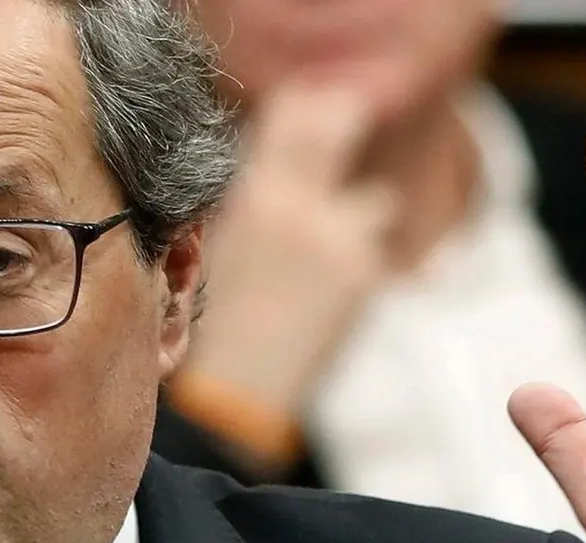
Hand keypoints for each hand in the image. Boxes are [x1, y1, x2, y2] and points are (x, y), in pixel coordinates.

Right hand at [180, 84, 396, 470]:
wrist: (236, 394)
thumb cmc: (210, 323)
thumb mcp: (215, 245)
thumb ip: (254, 197)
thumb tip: (278, 169)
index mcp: (257, 193)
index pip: (297, 112)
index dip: (310, 104)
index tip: (314, 107)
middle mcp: (305, 207)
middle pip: (342, 128)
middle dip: (345, 129)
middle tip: (340, 145)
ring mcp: (344, 243)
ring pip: (375, 201)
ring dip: (359, 215)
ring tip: (331, 246)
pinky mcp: (366, 280)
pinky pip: (373, 251)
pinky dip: (358, 263)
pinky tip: (330, 291)